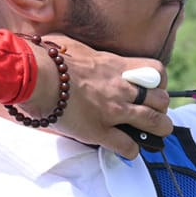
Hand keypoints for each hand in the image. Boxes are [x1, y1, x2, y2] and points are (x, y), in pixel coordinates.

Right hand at [29, 36, 174, 157]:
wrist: (34, 76)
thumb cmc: (48, 59)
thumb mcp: (73, 46)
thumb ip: (85, 53)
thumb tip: (76, 51)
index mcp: (116, 66)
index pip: (157, 70)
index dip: (160, 81)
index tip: (152, 87)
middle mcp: (121, 88)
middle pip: (161, 100)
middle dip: (161, 108)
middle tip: (153, 113)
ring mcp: (113, 111)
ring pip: (154, 123)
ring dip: (157, 130)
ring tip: (154, 134)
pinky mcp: (99, 131)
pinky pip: (127, 146)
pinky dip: (131, 150)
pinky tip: (127, 149)